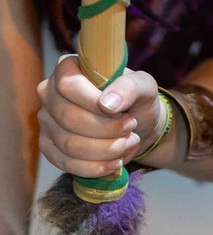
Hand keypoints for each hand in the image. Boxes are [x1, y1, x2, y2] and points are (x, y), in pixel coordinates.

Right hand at [37, 54, 162, 176]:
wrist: (135, 126)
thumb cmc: (135, 99)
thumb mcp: (143, 86)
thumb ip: (130, 87)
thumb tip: (108, 104)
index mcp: (68, 68)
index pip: (69, 86)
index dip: (94, 103)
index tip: (124, 113)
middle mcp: (50, 92)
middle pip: (70, 118)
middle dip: (106, 130)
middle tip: (131, 130)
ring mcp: (47, 121)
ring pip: (69, 144)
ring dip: (104, 150)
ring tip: (128, 144)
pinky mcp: (48, 147)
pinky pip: (65, 163)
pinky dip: (94, 167)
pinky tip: (114, 163)